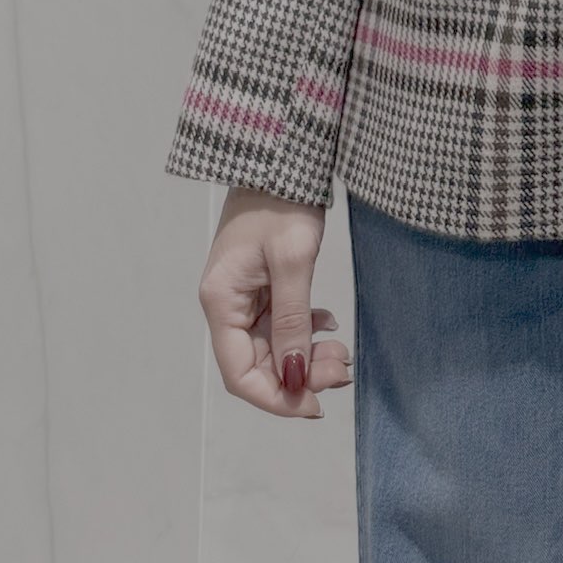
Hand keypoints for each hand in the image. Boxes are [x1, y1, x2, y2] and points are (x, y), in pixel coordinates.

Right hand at [195, 187, 351, 419]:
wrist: (282, 155)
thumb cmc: (282, 200)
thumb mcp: (293, 261)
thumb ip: (293, 322)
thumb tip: (294, 377)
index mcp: (221, 301)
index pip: (241, 373)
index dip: (276, 397)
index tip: (314, 406)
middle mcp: (226, 303)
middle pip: (258, 363)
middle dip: (299, 375)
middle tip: (341, 370)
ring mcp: (243, 293)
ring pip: (272, 345)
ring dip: (305, 355)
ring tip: (340, 351)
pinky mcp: (261, 282)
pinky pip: (280, 322)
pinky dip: (304, 330)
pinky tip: (328, 323)